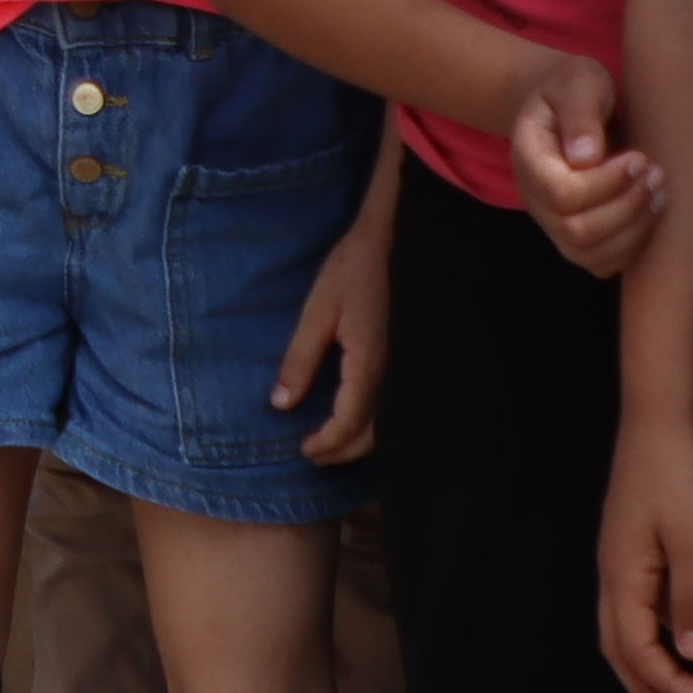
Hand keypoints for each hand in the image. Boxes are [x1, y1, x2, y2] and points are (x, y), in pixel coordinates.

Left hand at [274, 185, 392, 463]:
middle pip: (373, 434)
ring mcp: (408, 366)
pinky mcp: (412, 357)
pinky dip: (377, 420)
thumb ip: (300, 359)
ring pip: (389, 422)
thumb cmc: (353, 268)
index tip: (303, 450)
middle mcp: (395, 372)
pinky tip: (358, 415)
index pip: (348, 423)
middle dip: (342, 450)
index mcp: (369, 363)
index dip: (326, 444)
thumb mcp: (317, 311)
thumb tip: (281, 404)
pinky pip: (396, 402)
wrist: (395, 237)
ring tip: (331, 442)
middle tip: (313, 455)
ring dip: (361, 440)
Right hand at [504, 50, 659, 275]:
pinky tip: (649, 213)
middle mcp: (534, 197)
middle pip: (575, 231)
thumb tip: (586, 157)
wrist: (566, 105)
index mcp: (528, 157)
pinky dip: (631, 248)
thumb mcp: (579, 82)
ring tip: (658, 193)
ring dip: (634, 231)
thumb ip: (581, 111)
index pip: (561, 193)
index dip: (606, 184)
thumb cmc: (575, 89)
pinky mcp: (574, 236)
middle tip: (656, 175)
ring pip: (589, 254)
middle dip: (626, 208)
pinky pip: (600, 263)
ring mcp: (552, 222)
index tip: (638, 157)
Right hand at [597, 413, 692, 692]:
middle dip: (649, 691)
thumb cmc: (678, 475)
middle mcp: (611, 575)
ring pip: (620, 633)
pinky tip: (674, 644)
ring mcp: (617, 562)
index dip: (668, 684)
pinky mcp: (630, 550)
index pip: (637, 650)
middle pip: (618, 651)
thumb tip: (691, 657)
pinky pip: (632, 612)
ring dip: (647, 671)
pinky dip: (648, 641)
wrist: (659, 419)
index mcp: (622, 576)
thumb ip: (692, 599)